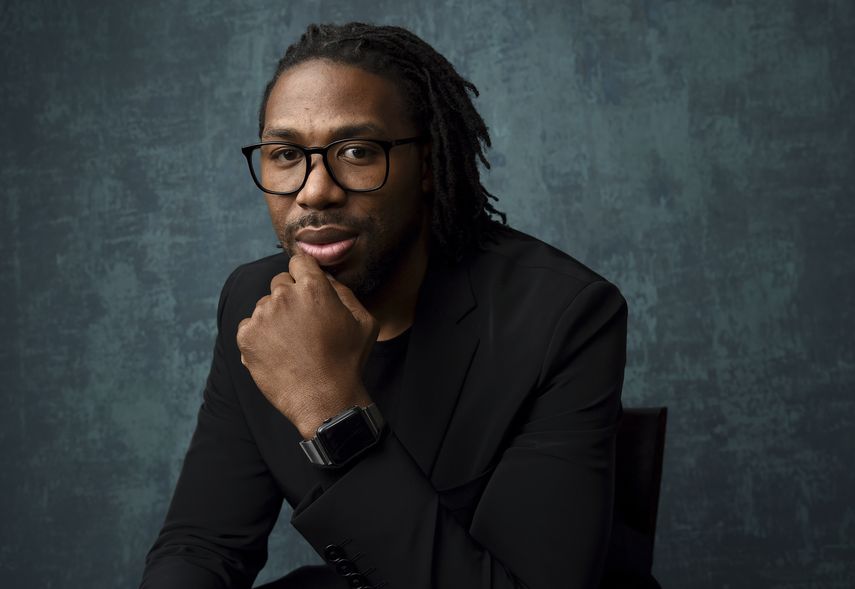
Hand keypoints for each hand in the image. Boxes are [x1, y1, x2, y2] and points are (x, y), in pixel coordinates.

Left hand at [236, 254, 378, 438]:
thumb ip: (343, 292)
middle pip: (280, 282)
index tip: (306, 289)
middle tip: (303, 325)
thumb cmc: (348, 360)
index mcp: (313, 287)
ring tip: (292, 344)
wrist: (324, 399)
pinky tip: (278, 353)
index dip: (304, 274)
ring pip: (265, 305)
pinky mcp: (246, 336)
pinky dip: (260, 336)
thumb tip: (324, 278)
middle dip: (291, 297)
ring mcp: (262, 315)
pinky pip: (250, 326)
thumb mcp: (364, 321)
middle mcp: (284, 296)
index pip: (299, 261)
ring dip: (275, 318)